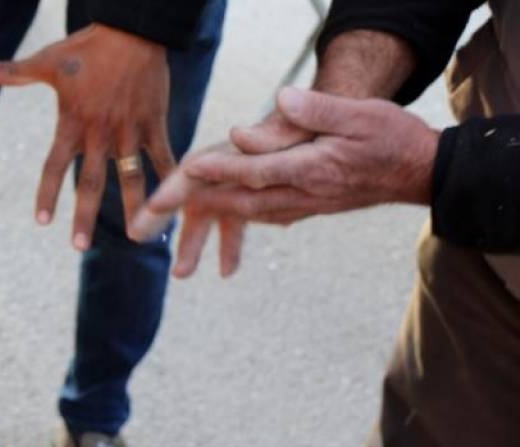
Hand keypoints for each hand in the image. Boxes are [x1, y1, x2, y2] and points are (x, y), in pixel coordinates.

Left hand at [0, 25, 172, 250]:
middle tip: (78, 246)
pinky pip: (163, 156)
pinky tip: (176, 204)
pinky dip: (170, 180)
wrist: (134, 29)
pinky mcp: (154, 123)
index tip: (42, 221)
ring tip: (138, 237)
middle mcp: (100, 133)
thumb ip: (16, 72)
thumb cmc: (89, 46)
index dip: (47, 193)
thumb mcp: (49, 60)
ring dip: (135, 209)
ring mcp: (130, 130)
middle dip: (84, 216)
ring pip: (132, 178)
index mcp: (73, 123)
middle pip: (90, 183)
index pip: (54, 166)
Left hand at [134, 88, 438, 276]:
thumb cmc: (391, 137)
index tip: (187, 170)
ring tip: (174, 217)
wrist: (419, 171)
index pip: (254, 171)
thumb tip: (279, 101)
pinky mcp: (307, 207)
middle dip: (195, 205)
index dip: (219, 170)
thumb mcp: (361, 113)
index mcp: (311, 170)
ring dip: (209, 215)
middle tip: (155, 213)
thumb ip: (318, 109)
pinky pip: (263, 214)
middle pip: (238, 200)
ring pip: (246, 211)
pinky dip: (236, 215)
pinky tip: (219, 213)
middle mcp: (302, 194)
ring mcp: (304, 205)